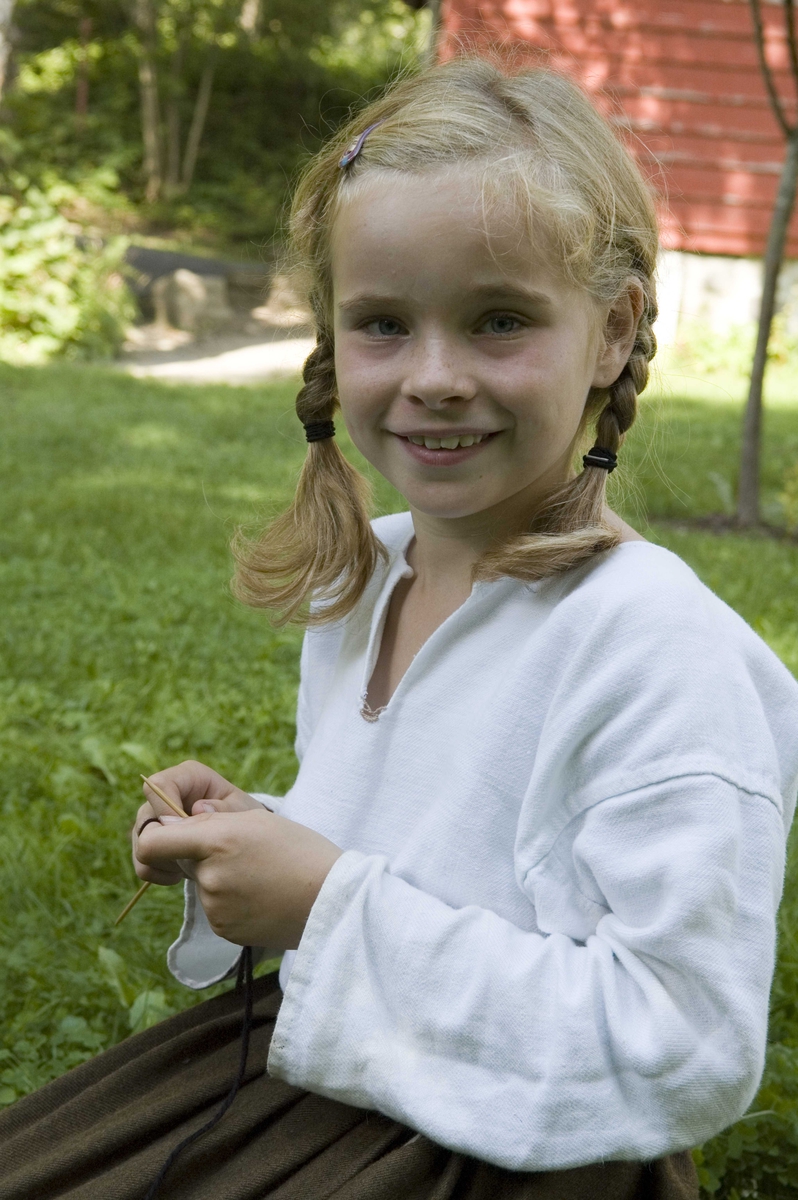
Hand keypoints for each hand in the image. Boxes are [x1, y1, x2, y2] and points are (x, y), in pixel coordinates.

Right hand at [132, 760, 262, 885]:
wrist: (242, 838)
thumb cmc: (244, 817)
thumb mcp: (244, 811)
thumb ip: (226, 809)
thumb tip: (198, 808)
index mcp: (188, 777)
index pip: (158, 786)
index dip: (166, 810)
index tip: (188, 834)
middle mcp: (165, 794)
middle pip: (145, 817)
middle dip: (165, 843)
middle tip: (191, 859)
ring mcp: (155, 818)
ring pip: (139, 841)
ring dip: (162, 861)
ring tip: (188, 870)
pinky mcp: (152, 841)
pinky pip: (141, 860)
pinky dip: (156, 872)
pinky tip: (178, 876)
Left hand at [135, 808, 342, 949]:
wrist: (334, 901)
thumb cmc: (301, 851)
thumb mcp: (258, 819)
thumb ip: (212, 817)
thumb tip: (176, 820)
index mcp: (216, 841)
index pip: (150, 843)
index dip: (154, 834)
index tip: (171, 832)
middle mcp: (209, 877)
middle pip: (180, 860)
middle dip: (200, 852)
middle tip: (240, 851)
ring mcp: (215, 908)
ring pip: (201, 883)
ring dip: (220, 876)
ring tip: (261, 874)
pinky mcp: (224, 930)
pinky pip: (215, 906)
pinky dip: (231, 898)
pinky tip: (262, 894)